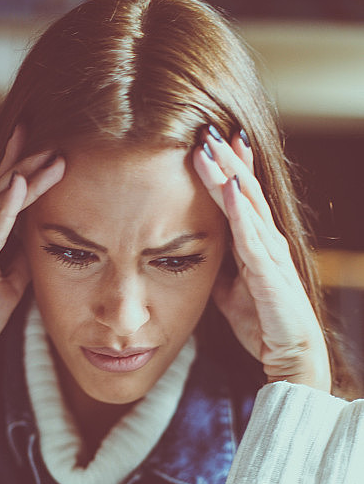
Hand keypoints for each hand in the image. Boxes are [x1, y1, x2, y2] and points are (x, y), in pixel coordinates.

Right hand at [0, 126, 64, 448]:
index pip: (0, 197)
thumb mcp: (9, 287)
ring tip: (50, 159)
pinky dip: (3, 212)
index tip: (46, 146)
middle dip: (28, 167)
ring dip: (23, 182)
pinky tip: (19, 189)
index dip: (20, 169)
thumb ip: (21, 260)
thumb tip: (43, 239)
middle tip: (58, 143)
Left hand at [192, 126, 330, 391]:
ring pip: (248, 205)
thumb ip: (217, 269)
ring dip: (230, 173)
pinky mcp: (270, 273)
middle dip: (226, 159)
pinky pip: (252, 236)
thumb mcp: (229, 292)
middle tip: (206, 127)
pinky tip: (230, 187)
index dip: (228, 168)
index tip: (209, 140)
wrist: (289, 356)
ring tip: (211, 144)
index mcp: (257, 244)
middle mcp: (268, 241)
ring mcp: (271, 254)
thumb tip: (194, 254)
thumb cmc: (262, 323)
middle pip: (245, 191)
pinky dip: (241, 210)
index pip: (241, 197)